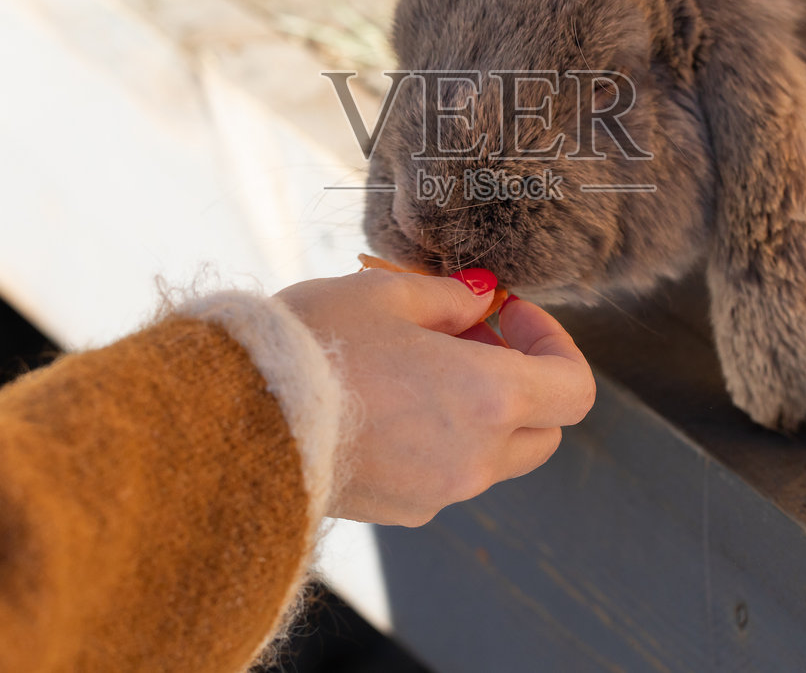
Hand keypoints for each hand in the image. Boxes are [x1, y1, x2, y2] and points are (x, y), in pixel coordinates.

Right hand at [274, 269, 594, 526]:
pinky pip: (447, 475)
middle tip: (468, 337)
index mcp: (488, 399)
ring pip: (494, 455)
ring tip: (415, 365)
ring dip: (479, 412)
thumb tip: (480, 299)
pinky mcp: (402, 512)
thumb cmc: (309, 347)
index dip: (554, 343)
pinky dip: (439, 441)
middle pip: (543, 429)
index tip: (508, 314)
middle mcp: (476, 458)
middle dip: (522, 381)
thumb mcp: (384, 294)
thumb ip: (449, 297)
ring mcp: (440, 493)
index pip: (575, 389)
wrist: (230, 425)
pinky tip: (384, 403)